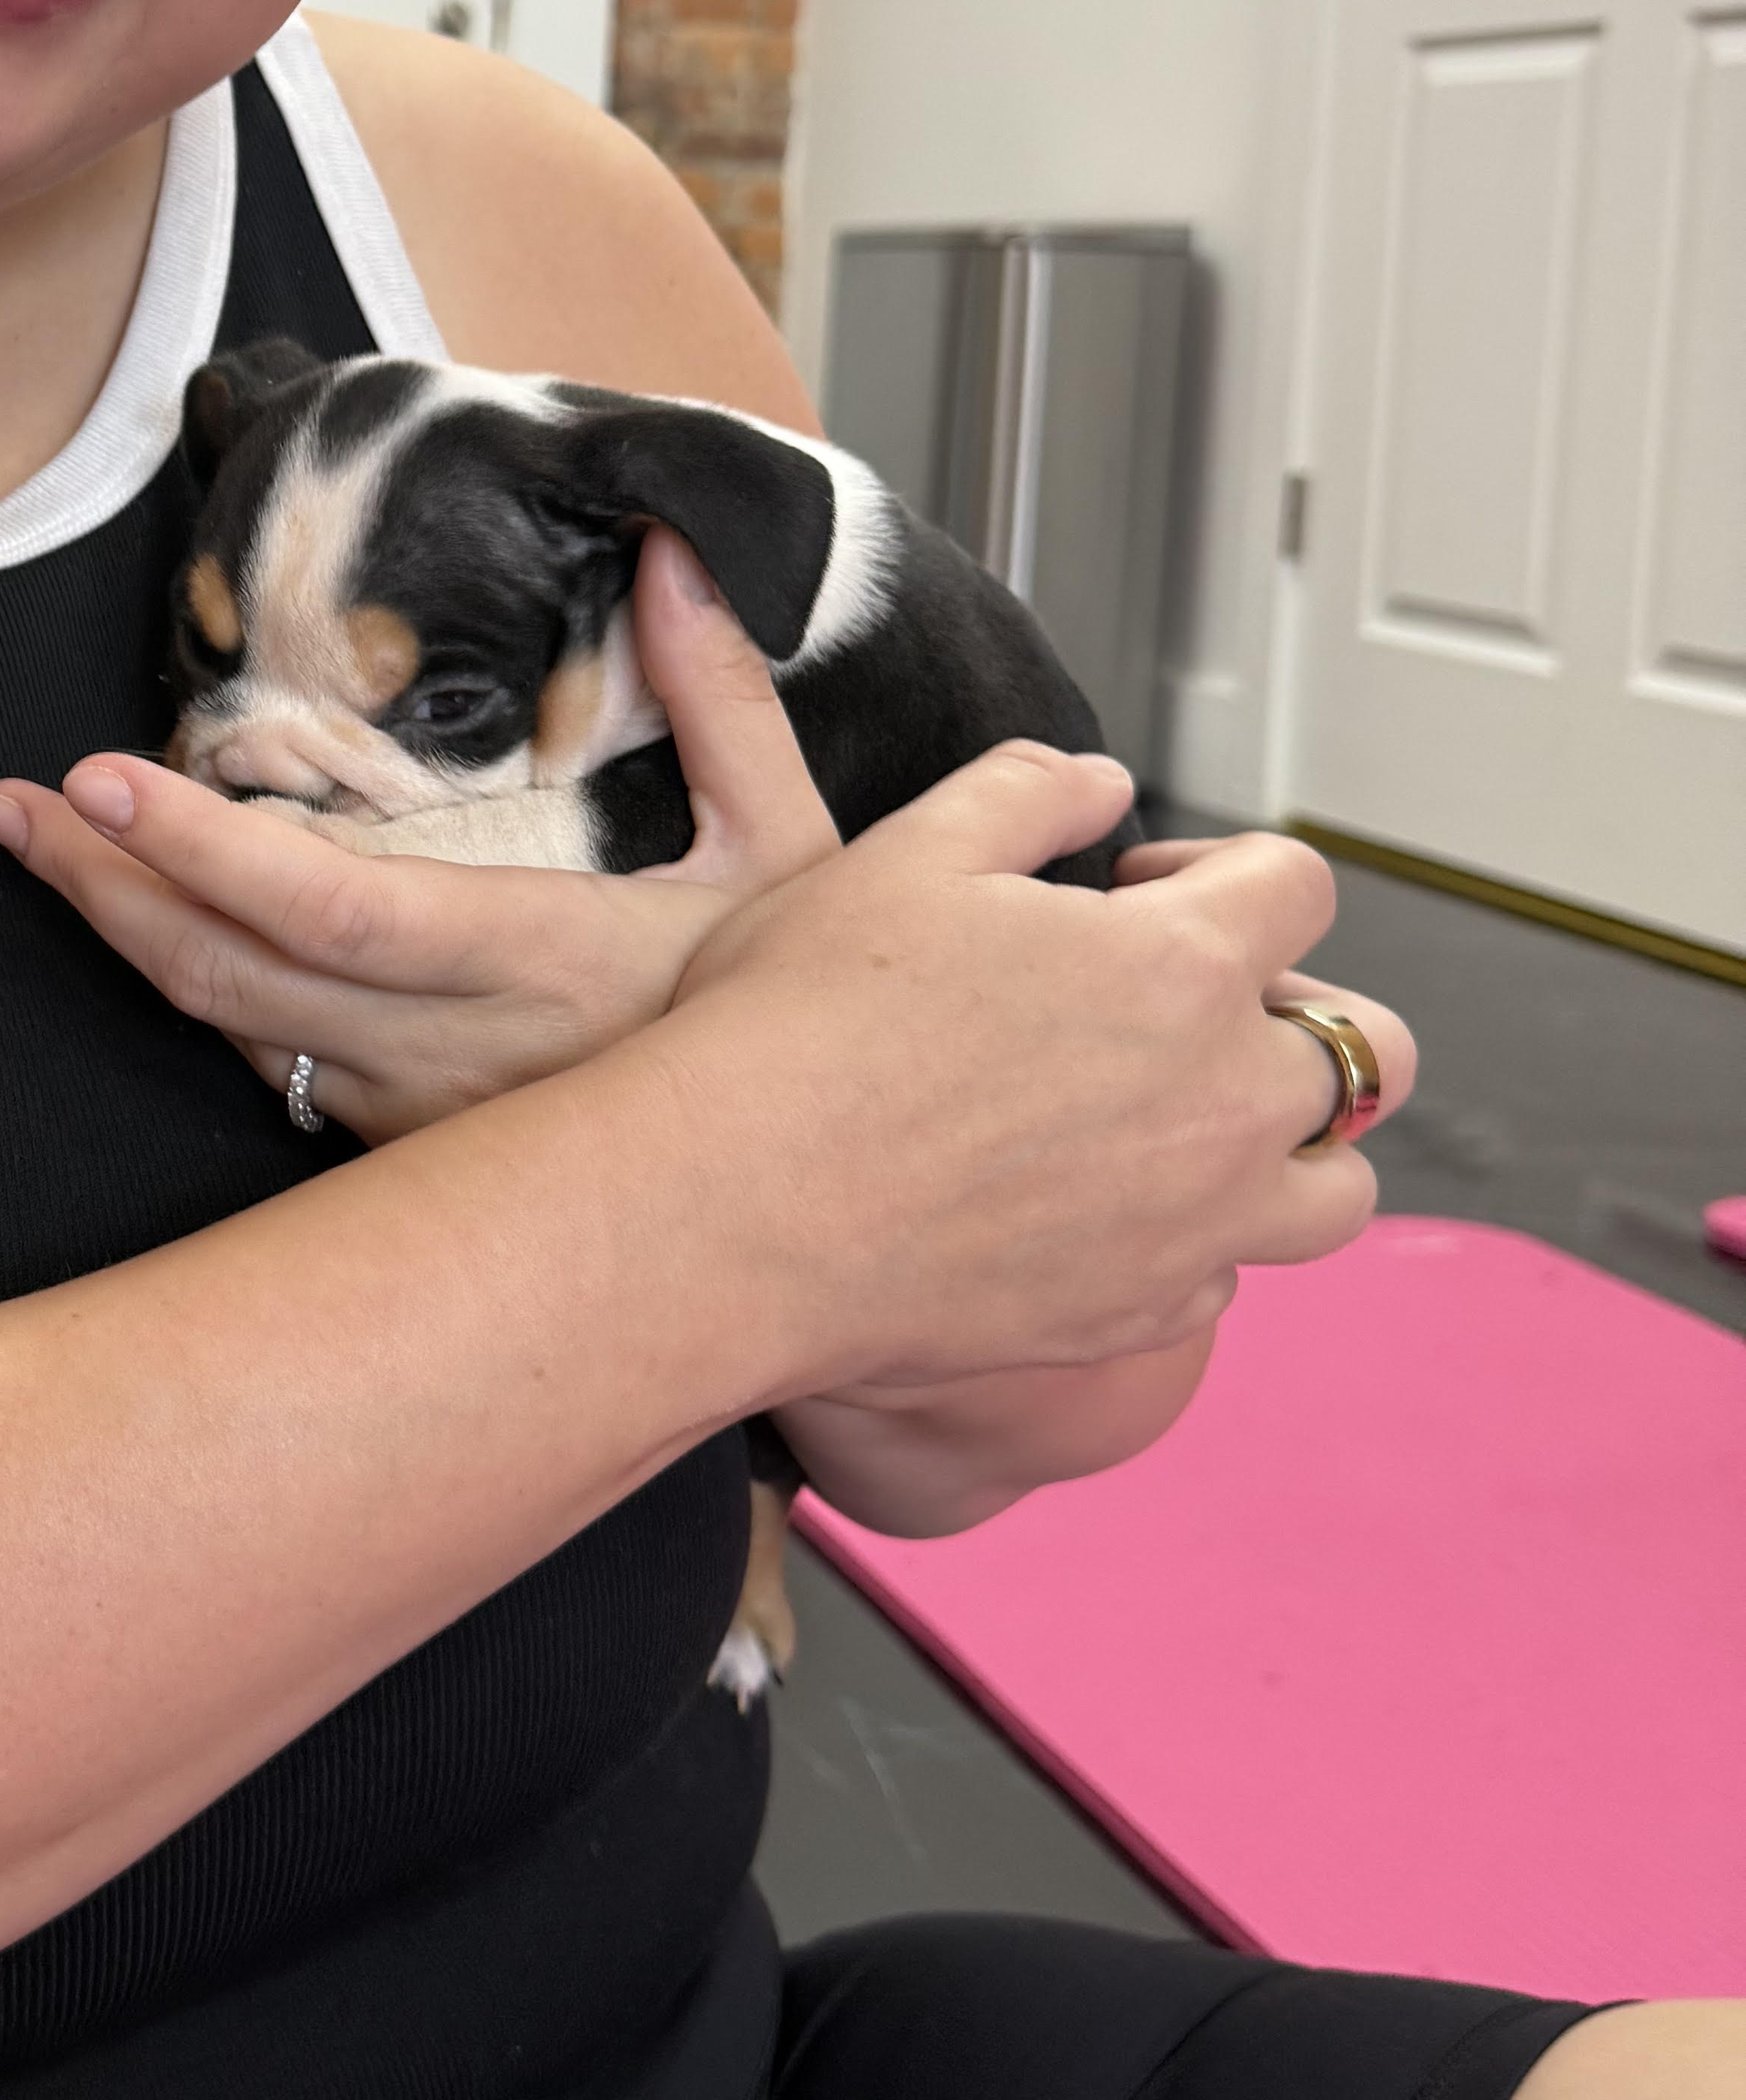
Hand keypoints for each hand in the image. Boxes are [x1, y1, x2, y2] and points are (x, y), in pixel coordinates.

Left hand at [0, 530, 842, 1142]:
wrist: (808, 1202)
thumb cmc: (801, 1022)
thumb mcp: (798, 852)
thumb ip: (724, 697)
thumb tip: (673, 548)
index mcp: (538, 963)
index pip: (328, 913)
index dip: (199, 854)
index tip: (97, 781)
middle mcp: (453, 1058)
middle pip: (230, 978)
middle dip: (102, 885)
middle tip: (11, 806)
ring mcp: (413, 1120)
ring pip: (230, 1029)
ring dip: (123, 933)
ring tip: (38, 842)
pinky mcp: (396, 1156)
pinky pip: (267, 1064)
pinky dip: (195, 989)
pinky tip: (144, 922)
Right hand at [662, 756, 1416, 1429]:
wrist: (730, 1214)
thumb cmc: (798, 1030)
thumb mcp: (904, 854)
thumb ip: (1026, 795)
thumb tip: (1102, 785)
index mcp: (1180, 967)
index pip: (1299, 886)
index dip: (1224, 867)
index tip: (1138, 889)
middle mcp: (1223, 1103)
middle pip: (1369, 1048)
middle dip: (1298, 1007)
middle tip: (1184, 1006)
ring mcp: (1195, 1225)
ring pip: (1336, 1189)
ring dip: (1287, 1145)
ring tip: (1185, 1124)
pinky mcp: (1138, 1314)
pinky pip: (1224, 1277)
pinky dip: (1192, 1240)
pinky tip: (1096, 1210)